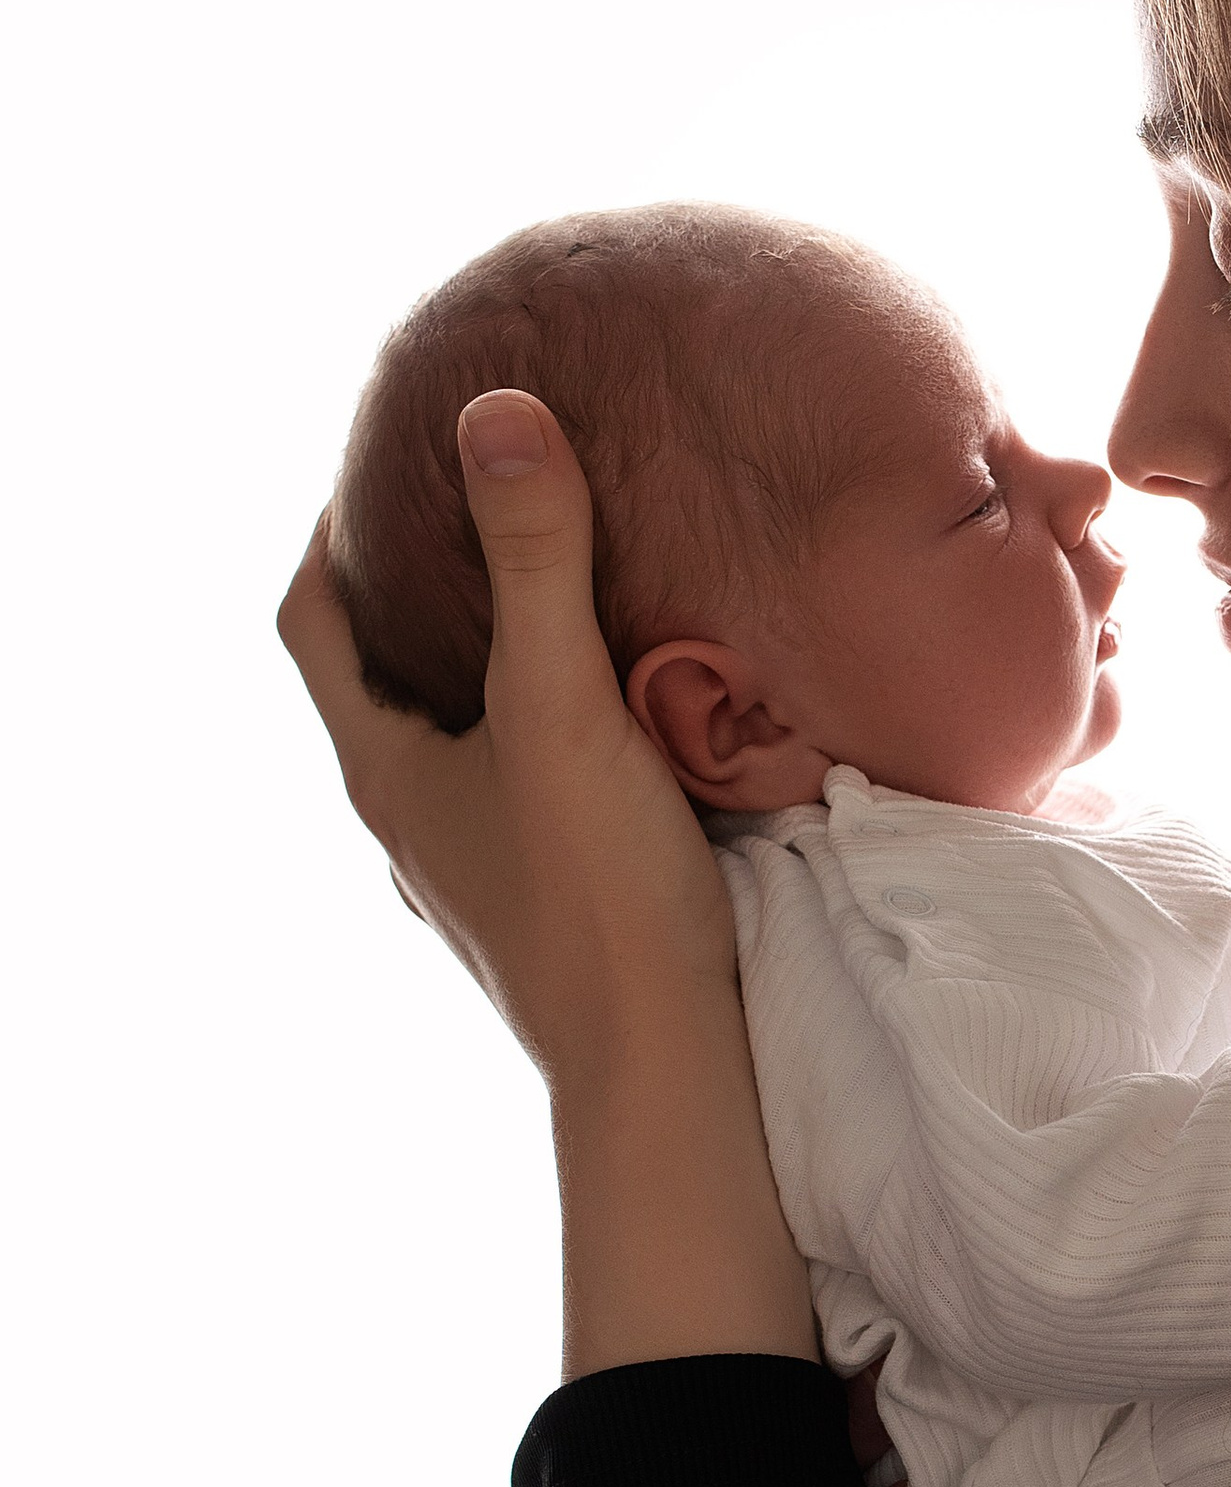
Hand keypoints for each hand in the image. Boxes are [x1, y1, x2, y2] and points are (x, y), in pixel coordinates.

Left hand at [278, 391, 736, 1082]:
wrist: (664, 1070)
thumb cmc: (598, 897)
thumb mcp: (564, 704)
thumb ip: (537, 560)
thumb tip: (497, 415)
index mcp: (383, 772)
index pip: (310, 623)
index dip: (325, 533)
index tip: (378, 465)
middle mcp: (411, 825)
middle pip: (378, 681)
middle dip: (413, 592)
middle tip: (473, 511)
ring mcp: (474, 875)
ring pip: (453, 745)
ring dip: (482, 671)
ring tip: (548, 600)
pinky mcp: (545, 907)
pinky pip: (522, 795)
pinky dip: (546, 736)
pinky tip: (618, 724)